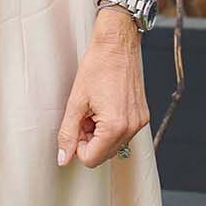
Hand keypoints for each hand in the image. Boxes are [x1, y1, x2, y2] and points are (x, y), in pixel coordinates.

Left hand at [57, 11, 148, 168]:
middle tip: (83, 116)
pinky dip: (110, 126)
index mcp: (115, 126)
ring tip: (93, 109)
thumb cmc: (98, 67)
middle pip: (104, 155)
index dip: (77, 147)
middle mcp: (132, 127)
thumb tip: (64, 158)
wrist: (117, 46)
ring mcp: (139, 122)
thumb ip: (68, 133)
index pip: (92, 159)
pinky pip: (123, 133)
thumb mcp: (76, 102)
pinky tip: (104, 107)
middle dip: (89, 140)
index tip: (75, 128)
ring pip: (113, 145)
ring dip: (99, 133)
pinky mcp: (142, 116)